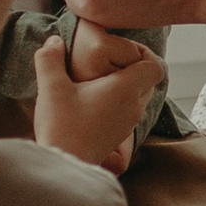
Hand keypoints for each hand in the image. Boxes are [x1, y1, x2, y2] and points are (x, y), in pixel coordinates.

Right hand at [33, 29, 161, 172]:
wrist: (64, 165)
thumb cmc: (61, 126)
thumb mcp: (50, 88)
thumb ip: (50, 58)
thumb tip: (54, 40)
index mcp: (124, 90)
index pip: (155, 67)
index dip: (143, 54)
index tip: (121, 51)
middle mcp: (133, 106)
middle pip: (148, 80)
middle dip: (132, 68)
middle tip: (106, 64)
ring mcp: (129, 123)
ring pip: (140, 96)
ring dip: (125, 86)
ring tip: (97, 82)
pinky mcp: (120, 135)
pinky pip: (130, 110)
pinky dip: (119, 102)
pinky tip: (94, 102)